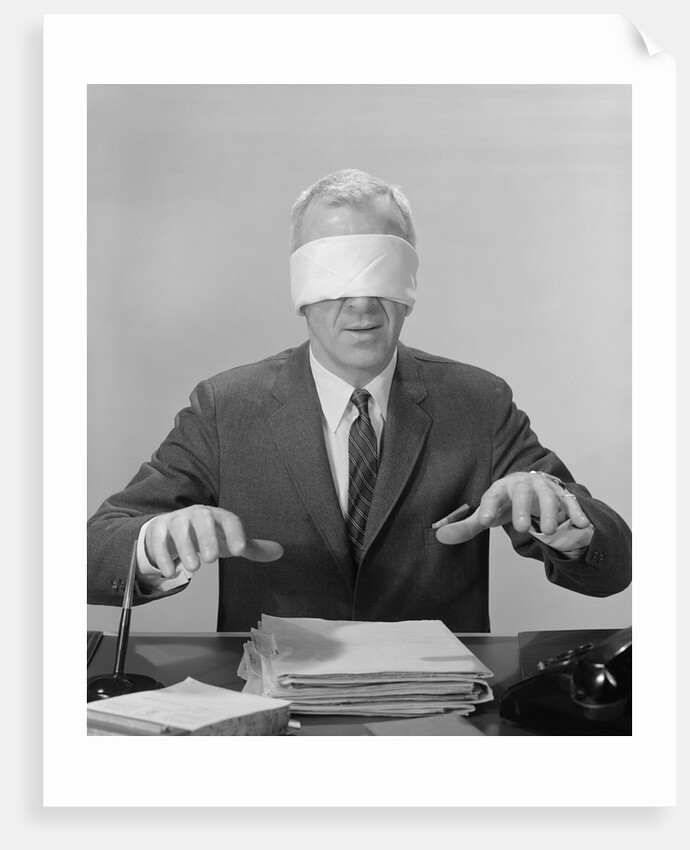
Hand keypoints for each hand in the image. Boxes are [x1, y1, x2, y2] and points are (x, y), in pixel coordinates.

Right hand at [144, 505, 283, 577]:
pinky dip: (162, 556)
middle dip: (207, 538)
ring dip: (185, 548)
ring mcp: (176, 520)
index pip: (228, 519)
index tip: (241, 551)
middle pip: (202, 519)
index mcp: (217, 516)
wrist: (172, 528)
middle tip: (212, 560)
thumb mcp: (228, 541)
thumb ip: (251, 547)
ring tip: (194, 569)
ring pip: (178, 529)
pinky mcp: (157, 530)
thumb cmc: (206, 535)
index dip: (235, 533)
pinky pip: (157, 540)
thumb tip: (279, 551)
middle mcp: (196, 514)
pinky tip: (170, 572)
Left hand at [433, 472, 590, 545]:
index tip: (485, 520)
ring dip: (551, 512)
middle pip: (524, 493)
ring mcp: (545, 489)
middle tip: (522, 528)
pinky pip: (571, 502)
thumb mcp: (486, 513)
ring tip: (549, 531)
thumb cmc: (505, 502)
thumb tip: (439, 537)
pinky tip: (582, 525)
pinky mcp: (563, 496)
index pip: (493, 495)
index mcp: (501, 488)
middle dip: (523, 509)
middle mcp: (524, 485)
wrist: (532, 487)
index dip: (488, 506)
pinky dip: (577, 512)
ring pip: (550, 496)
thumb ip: (465, 526)